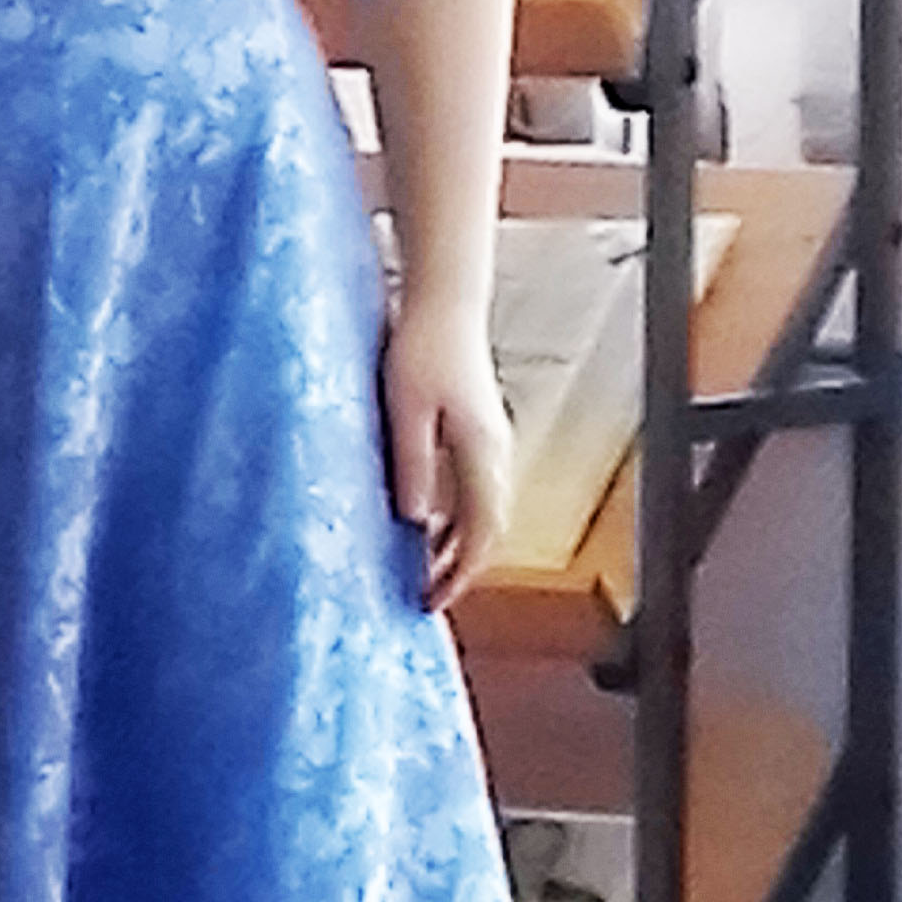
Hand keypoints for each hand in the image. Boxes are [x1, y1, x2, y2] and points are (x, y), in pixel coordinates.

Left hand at [382, 295, 511, 610]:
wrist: (446, 300)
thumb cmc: (423, 346)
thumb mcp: (405, 411)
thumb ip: (412, 466)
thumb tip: (414, 522)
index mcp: (481, 453)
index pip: (480, 533)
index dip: (459, 574)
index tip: (431, 601)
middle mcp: (495, 451)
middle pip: (489, 529)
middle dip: (461, 568)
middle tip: (427, 595)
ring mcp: (491, 440)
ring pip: (484, 510)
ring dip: (459, 544)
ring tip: (425, 568)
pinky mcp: (480, 428)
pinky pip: (475, 488)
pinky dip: (457, 516)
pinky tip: (428, 521)